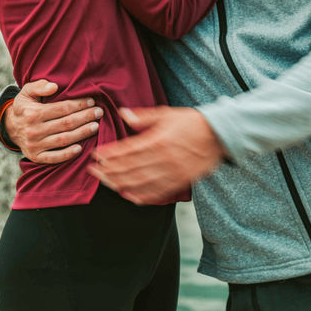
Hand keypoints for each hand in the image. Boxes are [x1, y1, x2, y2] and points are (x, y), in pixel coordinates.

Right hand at [4, 79, 103, 162]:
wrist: (10, 128)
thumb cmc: (24, 107)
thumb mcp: (26, 92)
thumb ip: (39, 86)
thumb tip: (54, 86)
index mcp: (33, 113)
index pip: (62, 108)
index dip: (78, 104)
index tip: (91, 100)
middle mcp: (34, 130)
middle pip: (66, 123)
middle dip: (85, 117)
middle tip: (99, 112)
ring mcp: (35, 145)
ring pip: (63, 139)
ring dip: (82, 133)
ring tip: (96, 126)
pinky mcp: (36, 157)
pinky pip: (54, 157)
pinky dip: (67, 154)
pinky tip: (80, 148)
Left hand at [88, 106, 224, 203]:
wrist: (218, 135)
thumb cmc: (192, 122)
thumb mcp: (166, 113)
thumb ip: (143, 117)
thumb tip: (123, 114)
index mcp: (157, 140)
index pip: (127, 150)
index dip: (109, 154)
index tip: (95, 155)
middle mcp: (162, 159)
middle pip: (129, 169)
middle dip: (108, 171)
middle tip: (92, 171)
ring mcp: (171, 173)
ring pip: (139, 183)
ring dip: (119, 184)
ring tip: (104, 182)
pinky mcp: (179, 182)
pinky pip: (156, 193)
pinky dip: (140, 196)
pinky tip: (127, 195)